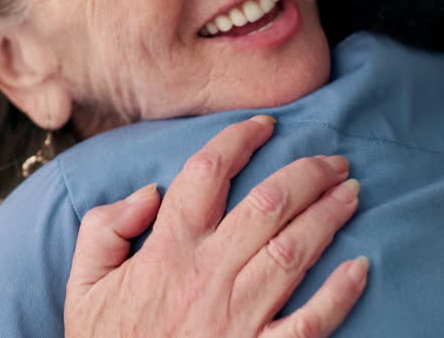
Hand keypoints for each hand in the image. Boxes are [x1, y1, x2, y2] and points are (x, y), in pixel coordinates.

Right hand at [65, 115, 367, 337]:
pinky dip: (340, 294)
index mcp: (167, 251)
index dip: (238, 141)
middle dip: (307, 174)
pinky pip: (311, 321)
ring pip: (295, 252)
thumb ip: (103, 228)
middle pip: (268, 206)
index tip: (264, 125)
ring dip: (328, 217)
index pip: (206, 175)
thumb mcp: (83, 284)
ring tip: (351, 194)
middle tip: (332, 161)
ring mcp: (240, 317)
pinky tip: (360, 267)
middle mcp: (209, 276)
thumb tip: (148, 191)